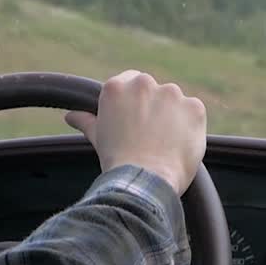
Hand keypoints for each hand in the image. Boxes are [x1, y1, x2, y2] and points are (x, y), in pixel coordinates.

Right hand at [65, 70, 206, 194]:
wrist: (144, 183)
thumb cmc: (118, 163)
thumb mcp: (98, 138)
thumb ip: (87, 121)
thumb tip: (71, 116)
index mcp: (116, 87)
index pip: (130, 81)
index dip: (135, 103)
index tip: (136, 120)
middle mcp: (143, 83)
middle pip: (154, 90)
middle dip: (154, 109)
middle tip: (149, 136)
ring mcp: (171, 94)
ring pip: (175, 101)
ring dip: (173, 117)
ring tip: (164, 144)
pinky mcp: (194, 107)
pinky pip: (193, 113)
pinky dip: (190, 127)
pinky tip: (179, 145)